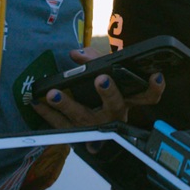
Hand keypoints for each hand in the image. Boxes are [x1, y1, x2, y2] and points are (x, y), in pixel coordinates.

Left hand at [31, 47, 166, 128]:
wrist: (98, 137)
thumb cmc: (104, 97)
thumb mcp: (106, 75)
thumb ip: (95, 60)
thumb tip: (77, 53)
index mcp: (127, 99)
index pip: (148, 96)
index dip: (154, 87)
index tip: (155, 74)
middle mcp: (114, 114)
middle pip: (115, 105)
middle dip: (108, 92)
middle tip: (101, 79)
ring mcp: (96, 127)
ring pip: (84, 118)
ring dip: (67, 105)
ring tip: (53, 94)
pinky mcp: (77, 135)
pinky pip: (61, 125)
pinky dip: (47, 114)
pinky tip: (35, 103)